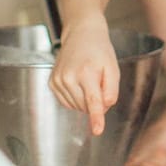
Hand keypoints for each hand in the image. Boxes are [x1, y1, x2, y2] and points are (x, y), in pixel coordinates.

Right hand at [48, 18, 119, 134]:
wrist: (81, 34)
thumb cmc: (99, 50)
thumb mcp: (113, 68)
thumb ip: (111, 90)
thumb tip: (104, 108)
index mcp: (86, 72)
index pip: (92, 101)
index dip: (96, 118)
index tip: (97, 131)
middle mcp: (68, 77)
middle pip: (86, 106)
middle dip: (96, 102)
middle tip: (100, 83)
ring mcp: (58, 80)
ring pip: (76, 107)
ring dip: (85, 101)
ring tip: (89, 79)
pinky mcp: (52, 83)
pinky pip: (67, 102)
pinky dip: (75, 98)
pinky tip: (79, 83)